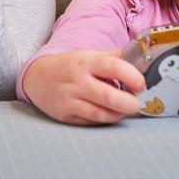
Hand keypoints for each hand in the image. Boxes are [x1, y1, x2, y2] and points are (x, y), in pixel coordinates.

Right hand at [22, 50, 145, 124]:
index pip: (114, 66)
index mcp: (87, 62)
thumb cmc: (70, 66)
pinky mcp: (65, 115)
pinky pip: (91, 122)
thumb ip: (114, 57)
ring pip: (101, 113)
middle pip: (109, 96)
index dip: (133, 76)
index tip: (141, 84)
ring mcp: (70, 99)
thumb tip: (141, 60)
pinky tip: (108, 113)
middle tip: (135, 102)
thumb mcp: (89, 56)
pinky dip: (104, 120)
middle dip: (129, 103)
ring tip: (124, 109)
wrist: (37, 77)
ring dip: (118, 114)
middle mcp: (78, 81)